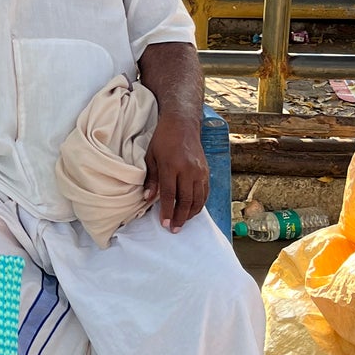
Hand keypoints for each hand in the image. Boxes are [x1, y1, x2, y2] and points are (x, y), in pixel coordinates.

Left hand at [143, 112, 209, 231]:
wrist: (182, 124)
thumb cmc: (163, 140)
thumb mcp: (151, 156)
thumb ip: (151, 179)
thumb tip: (147, 199)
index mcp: (172, 165)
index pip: (170, 194)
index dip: (167, 211)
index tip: (165, 224)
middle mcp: (188, 169)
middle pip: (186, 199)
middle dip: (180, 217)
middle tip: (174, 229)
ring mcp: (199, 171)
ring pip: (198, 199)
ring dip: (190, 214)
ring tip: (182, 223)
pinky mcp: (206, 171)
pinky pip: (205, 192)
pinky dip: (200, 204)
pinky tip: (192, 211)